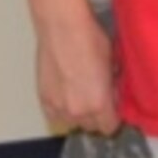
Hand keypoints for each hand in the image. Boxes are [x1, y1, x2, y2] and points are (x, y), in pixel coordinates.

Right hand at [36, 13, 118, 134]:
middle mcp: (79, 112)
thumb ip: (112, 84)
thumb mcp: (112, 62)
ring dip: (77, 113)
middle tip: (96, 95)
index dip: (113, 117)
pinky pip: (54, 116)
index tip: (113, 105)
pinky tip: (64, 93)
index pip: (109, 127)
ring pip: (72, 122)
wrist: (63, 29)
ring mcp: (58, 108)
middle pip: (90, 126)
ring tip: (79, 93)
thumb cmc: (92, 40)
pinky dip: (60, 109)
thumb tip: (113, 91)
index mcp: (100, 104)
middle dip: (96, 115)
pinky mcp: (43, 100)